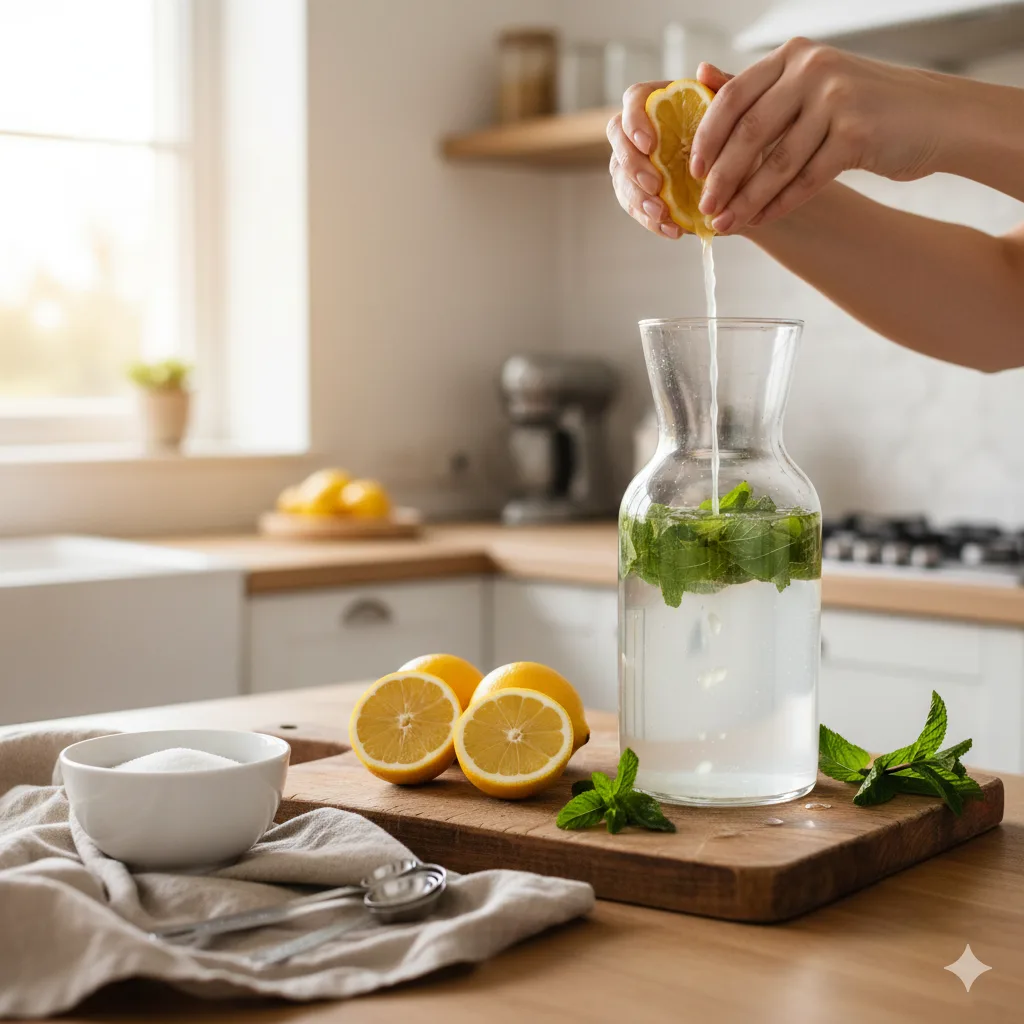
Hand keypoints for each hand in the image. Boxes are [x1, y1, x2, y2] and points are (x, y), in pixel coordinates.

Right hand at [606, 64, 732, 239]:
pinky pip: (634, 207)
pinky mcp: (640, 194)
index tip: (650, 145)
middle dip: (632, 165)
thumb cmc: (742, 141)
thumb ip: (724, 90)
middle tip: (655, 185)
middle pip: (617, 139)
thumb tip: (704, 69)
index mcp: (662, 103)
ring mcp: (636, 164)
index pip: (633, 101)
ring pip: (620, 177)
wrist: (750, 184)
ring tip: (664, 215)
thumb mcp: (741, 115)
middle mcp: (641, 131)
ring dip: (638, 199)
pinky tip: (671, 230)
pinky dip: (651, 221)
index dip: (634, 122)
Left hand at [692, 39, 944, 233]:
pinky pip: (807, 178)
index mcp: (794, 56)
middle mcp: (813, 69)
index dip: (707, 136)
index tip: (692, 171)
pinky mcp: (858, 133)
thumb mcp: (810, 86)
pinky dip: (781, 203)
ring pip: (777, 162)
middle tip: (704, 207)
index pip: (734, 96)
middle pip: (750, 132)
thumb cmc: (865, 105)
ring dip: (747, 199)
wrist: (935, 118)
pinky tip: (763, 219)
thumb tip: (702, 76)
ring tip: (726, 223)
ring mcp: (837, 99)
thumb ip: (759, 87)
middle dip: (722, 177)